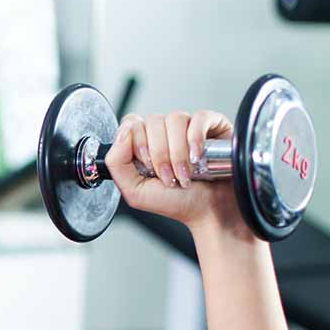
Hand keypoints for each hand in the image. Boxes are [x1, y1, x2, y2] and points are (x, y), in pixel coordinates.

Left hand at [104, 110, 244, 231]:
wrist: (209, 212)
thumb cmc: (175, 203)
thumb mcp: (134, 191)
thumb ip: (116, 162)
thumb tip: (123, 132)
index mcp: (145, 144)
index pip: (132, 123)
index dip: (137, 143)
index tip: (147, 166)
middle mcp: (165, 133)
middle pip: (153, 121)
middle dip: (159, 154)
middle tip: (168, 177)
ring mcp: (189, 127)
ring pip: (175, 119)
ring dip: (177, 152)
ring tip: (184, 173)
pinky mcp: (213, 125)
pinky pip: (200, 117)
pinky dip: (195, 138)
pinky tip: (197, 157)